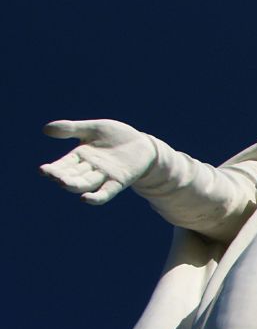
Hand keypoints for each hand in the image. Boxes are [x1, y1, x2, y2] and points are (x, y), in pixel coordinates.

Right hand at [40, 119, 155, 204]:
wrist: (141, 144)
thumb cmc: (115, 136)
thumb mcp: (93, 129)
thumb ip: (71, 129)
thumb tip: (45, 129)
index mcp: (81, 156)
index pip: (64, 164)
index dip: (53, 168)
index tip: (43, 170)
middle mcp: (90, 168)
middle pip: (73, 175)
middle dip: (62, 176)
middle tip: (52, 176)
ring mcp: (104, 176)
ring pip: (86, 183)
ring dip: (75, 185)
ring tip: (63, 183)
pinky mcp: (119, 181)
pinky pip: (106, 192)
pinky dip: (97, 197)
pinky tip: (86, 199)